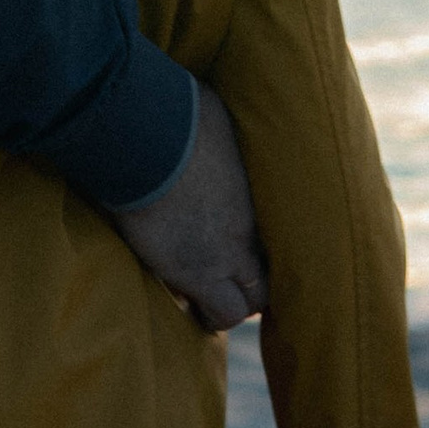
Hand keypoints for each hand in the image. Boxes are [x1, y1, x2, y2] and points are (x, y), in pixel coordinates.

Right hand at [110, 82, 266, 331]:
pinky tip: (189, 308)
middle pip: (268, 278)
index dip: (265, 248)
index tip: (251, 247)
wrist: (146, 134)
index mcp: (258, 192)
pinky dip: (202, 315)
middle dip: (253, 284)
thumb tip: (216, 122)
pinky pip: (209, 313)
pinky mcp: (190, 273)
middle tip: (234, 279)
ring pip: (243, 307)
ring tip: (210, 302)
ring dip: (228, 305)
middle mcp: (248, 229)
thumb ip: (225, 139)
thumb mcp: (219, 118)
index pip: (282, 238)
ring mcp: (221, 256)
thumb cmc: (178, 112)